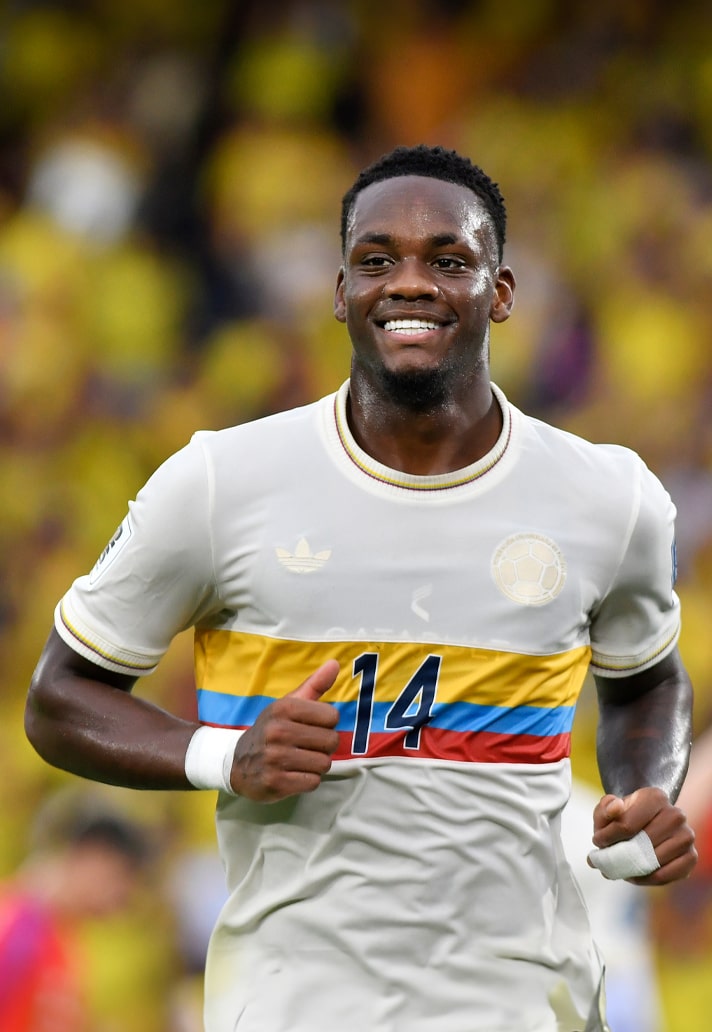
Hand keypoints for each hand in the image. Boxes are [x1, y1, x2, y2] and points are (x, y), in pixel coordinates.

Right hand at [229, 660, 339, 801]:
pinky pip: (312, 782)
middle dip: (323, 746)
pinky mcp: (275, 782)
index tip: (311, 727)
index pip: (332, 716)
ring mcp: (275, 758)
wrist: (237, 763)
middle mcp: (278, 731)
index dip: (326, 724)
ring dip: (316, 764)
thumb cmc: (271, 730)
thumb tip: (335, 663)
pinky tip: (293, 774)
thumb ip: (314, 685)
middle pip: (331, 741)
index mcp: (284, 708)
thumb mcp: (288, 705)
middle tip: (306, 747)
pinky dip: (307, 780)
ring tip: (300, 760)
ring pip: (324, 763)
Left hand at [589, 787, 696, 884]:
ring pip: (653, 862)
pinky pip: (666, 876)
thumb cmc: (626, 816)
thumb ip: (606, 807)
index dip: (607, 838)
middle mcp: (676, 814)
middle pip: (641, 845)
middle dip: (619, 855)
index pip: (626, 825)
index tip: (598, 841)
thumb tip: (616, 808)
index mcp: (655, 797)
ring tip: (620, 866)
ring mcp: (686, 836)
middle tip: (607, 858)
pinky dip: (647, 879)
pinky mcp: (691, 857)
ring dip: (632, 869)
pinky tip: (636, 874)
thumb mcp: (609, 808)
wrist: (648, 822)